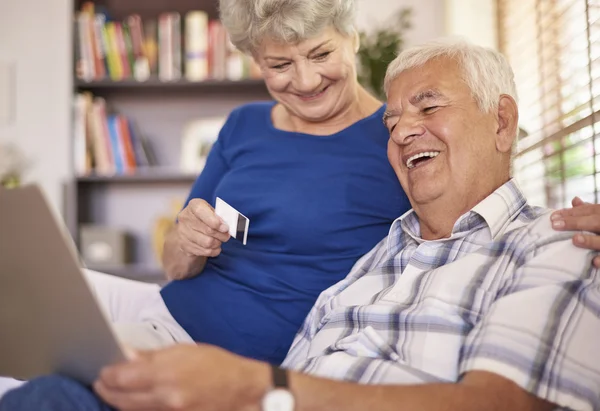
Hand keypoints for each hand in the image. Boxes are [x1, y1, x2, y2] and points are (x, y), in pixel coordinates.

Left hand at [94, 344, 268, 410]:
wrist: (243, 392)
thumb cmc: (218, 365)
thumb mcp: (186, 350)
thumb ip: (153, 356)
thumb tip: (126, 355)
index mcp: (168, 373)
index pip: (122, 377)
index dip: (108, 375)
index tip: (103, 371)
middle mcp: (165, 397)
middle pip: (121, 399)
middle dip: (107, 390)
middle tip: (102, 383)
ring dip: (119, 402)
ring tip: (114, 392)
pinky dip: (136, 409)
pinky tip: (134, 402)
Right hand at [176, 199, 230, 257]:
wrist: (189, 231)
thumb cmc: (205, 219)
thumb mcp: (212, 212)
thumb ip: (219, 217)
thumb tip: (225, 227)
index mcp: (193, 206)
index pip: (202, 212)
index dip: (215, 221)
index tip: (225, 228)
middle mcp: (185, 218)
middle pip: (208, 230)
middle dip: (221, 235)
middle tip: (226, 236)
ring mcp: (183, 232)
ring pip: (207, 242)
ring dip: (217, 243)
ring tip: (219, 241)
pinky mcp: (184, 246)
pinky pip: (204, 251)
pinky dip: (213, 251)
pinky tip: (214, 247)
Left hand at [551, 197, 599, 267]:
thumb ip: (591, 211)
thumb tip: (575, 200)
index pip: (589, 211)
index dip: (571, 213)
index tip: (553, 217)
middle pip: (596, 221)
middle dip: (576, 222)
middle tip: (556, 225)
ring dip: (592, 240)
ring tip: (575, 239)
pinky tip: (595, 262)